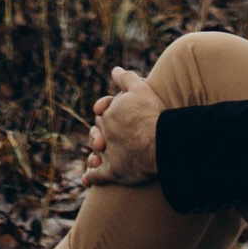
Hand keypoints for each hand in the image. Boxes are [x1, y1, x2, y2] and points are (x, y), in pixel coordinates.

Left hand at [83, 64, 162, 184]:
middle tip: (109, 134)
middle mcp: (104, 133)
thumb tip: (114, 69)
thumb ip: (125, 78)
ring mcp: (107, 153)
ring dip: (95, 155)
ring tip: (97, 157)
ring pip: (96, 154)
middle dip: (101, 132)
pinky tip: (88, 179)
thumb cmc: (151, 114)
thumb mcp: (140, 89)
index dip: (105, 112)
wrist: (160, 141)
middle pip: (97, 132)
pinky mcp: (111, 171)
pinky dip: (91, 177)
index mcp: (108, 114)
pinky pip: (97, 176)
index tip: (110, 113)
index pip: (102, 112)